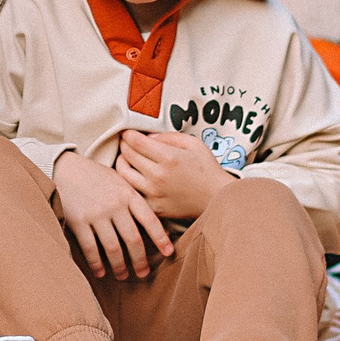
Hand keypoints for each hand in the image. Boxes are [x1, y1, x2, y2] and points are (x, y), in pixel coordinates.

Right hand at [51, 150, 173, 280]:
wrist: (64, 168)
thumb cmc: (95, 176)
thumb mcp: (119, 180)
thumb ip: (132, 199)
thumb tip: (149, 224)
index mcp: (128, 194)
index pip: (149, 219)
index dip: (161, 238)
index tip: (169, 253)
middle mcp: (115, 204)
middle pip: (133, 239)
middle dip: (140, 260)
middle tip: (143, 274)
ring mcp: (96, 213)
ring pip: (113, 248)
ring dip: (119, 266)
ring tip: (122, 276)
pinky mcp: (78, 221)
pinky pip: (91, 248)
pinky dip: (97, 264)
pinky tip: (100, 273)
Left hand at [115, 129, 235, 220]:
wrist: (217, 199)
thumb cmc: (207, 169)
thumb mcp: (193, 144)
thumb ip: (168, 137)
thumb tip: (147, 136)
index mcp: (168, 158)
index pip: (134, 141)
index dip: (128, 134)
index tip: (128, 132)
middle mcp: (158, 176)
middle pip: (126, 155)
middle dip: (124, 145)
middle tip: (127, 143)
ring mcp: (154, 194)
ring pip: (123, 174)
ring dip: (122, 163)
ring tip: (128, 159)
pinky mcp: (153, 208)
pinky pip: (131, 192)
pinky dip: (129, 183)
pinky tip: (134, 177)